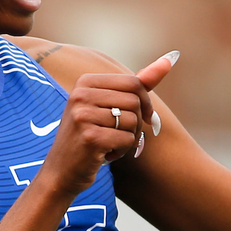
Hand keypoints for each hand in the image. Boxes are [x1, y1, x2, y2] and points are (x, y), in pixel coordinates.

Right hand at [43, 53, 173, 195]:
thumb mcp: (108, 105)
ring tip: (109, 145)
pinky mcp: (89, 138)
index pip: (133, 82)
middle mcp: (81, 95)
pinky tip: (105, 154)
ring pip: (132, 122)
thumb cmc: (88, 137)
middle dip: (136, 123)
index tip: (141, 118)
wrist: (61, 172)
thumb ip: (137, 84)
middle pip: (135, 101)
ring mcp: (83, 116)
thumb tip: (170, 59)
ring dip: (128, 139)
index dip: (145, 103)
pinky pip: (127, 140)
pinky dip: (122, 151)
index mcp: (85, 82)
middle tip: (121, 135)